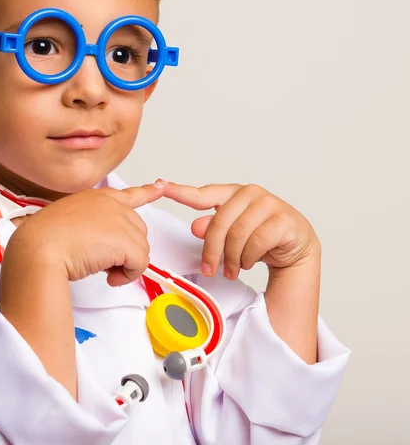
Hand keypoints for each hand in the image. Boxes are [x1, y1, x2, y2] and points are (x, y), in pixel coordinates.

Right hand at [4, 182, 165, 285]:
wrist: (39, 247)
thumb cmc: (45, 239)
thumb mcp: (68, 222)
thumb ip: (90, 224)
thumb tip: (101, 245)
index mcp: (97, 198)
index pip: (130, 194)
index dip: (148, 193)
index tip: (161, 187)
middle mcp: (112, 204)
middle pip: (137, 231)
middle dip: (126, 249)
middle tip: (103, 262)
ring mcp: (120, 220)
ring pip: (140, 249)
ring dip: (125, 264)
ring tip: (102, 269)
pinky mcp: (125, 241)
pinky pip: (140, 263)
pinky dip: (128, 275)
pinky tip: (110, 277)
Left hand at [161, 181, 320, 279]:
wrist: (295, 246)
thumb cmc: (260, 237)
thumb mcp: (232, 234)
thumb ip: (212, 229)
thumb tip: (195, 227)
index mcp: (233, 193)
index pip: (202, 194)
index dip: (180, 191)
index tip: (160, 186)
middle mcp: (251, 193)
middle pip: (220, 223)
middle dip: (212, 250)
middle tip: (208, 269)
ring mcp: (270, 204)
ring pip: (238, 235)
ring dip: (232, 259)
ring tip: (233, 269)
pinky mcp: (285, 220)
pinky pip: (257, 242)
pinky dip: (249, 258)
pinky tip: (249, 262)